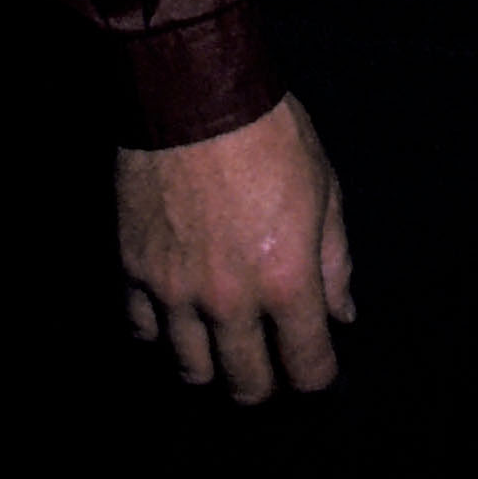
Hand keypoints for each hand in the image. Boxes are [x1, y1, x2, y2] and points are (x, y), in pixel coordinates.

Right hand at [116, 91, 354, 402]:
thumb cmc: (270, 134)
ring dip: (212, 365)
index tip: (316, 372)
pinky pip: (143, 331)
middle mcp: (229, 300)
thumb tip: (342, 313)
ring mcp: (175, 291)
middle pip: (245, 383)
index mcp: (286, 280)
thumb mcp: (324, 189)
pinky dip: (161, 334)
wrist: (194, 93)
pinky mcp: (135, 272)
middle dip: (265, 384)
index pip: (307, 365)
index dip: (317, 378)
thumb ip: (335, 261)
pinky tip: (177, 317)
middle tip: (270, 367)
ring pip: (190, 368)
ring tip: (223, 346)